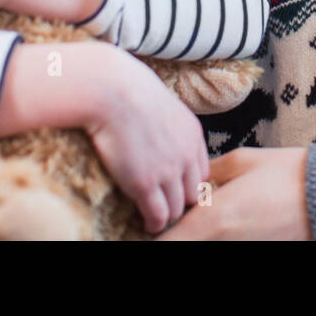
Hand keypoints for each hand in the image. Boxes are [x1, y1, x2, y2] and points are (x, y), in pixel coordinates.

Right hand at [85, 55, 210, 234]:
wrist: (112, 92)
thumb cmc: (128, 90)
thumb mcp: (163, 104)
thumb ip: (170, 125)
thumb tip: (160, 133)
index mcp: (193, 134)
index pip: (202, 172)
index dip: (189, 183)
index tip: (177, 189)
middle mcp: (186, 155)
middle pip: (194, 193)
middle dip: (182, 202)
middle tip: (167, 206)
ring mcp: (168, 171)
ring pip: (178, 207)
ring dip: (168, 215)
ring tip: (157, 219)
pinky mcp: (145, 184)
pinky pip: (158, 215)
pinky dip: (155, 224)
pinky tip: (148, 225)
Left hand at [157, 147, 310, 240]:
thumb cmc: (289, 174)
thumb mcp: (244, 161)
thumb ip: (210, 173)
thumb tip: (193, 180)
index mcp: (213, 219)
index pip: (165, 241)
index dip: (158, 229)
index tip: (158, 216)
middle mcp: (222, 244)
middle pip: (185, 244)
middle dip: (181, 229)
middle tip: (183, 211)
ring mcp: (241, 251)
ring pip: (206, 245)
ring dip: (202, 232)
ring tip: (216, 211)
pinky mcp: (258, 251)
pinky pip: (229, 245)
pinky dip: (224, 236)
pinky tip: (237, 218)